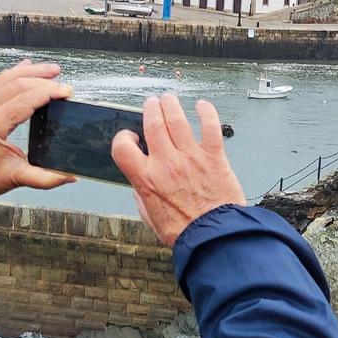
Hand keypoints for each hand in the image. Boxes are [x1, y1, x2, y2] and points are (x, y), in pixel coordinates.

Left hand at [0, 59, 77, 199]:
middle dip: (44, 81)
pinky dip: (15, 72)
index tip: (66, 91)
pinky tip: (27, 66)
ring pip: (8, 78)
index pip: (25, 100)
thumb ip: (46, 178)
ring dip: (32, 72)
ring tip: (53, 70)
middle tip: (64, 86)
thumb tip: (70, 175)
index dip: (48, 92)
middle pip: (18, 84)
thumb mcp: (17, 178)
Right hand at [112, 94, 244, 246]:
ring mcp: (191, 158)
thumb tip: (140, 184)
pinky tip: (202, 106)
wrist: (215, 237)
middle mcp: (167, 164)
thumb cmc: (184, 231)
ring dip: (171, 105)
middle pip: (152, 123)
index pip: (122, 147)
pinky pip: (210, 127)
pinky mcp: (214, 158)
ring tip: (169, 100)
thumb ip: (143, 196)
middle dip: (150, 108)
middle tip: (152, 104)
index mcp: (147, 180)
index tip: (131, 137)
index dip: (123, 137)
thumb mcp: (150, 217)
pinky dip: (206, 112)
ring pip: (177, 120)